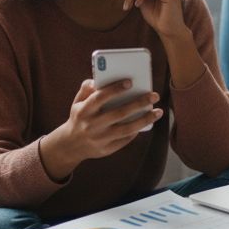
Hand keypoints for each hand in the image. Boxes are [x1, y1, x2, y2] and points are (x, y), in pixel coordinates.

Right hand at [42, 79, 161, 179]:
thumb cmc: (80, 118)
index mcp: (83, 111)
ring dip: (144, 120)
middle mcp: (92, 125)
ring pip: (126, 129)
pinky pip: (125, 139)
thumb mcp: (77, 103)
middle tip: (154, 95)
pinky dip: (137, 131)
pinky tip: (147, 122)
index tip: (130, 82)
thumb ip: (86, 90)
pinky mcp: (106, 149)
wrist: (70, 145)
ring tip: (158, 112)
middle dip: (138, 103)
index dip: (114, 89)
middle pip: (118, 113)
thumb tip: (97, 79)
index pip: (99, 98)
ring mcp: (100, 138)